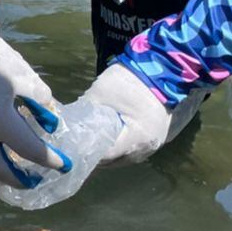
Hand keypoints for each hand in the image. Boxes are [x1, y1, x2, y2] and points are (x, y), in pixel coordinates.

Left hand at [52, 62, 199, 166]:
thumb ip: (85, 110)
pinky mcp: (154, 139)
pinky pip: (131, 150)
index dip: (85, 153)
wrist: (164, 69)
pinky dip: (116, 149)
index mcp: (136, 138)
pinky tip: (102, 142)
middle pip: (113, 161)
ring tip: (84, 148)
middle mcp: (147, 148)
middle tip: (72, 150)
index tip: (68, 151)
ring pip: (122, 158)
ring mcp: (153, 146)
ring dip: (105, 154)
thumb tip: (68, 122)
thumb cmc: (132, 80)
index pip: (104, 155)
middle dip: (92, 156)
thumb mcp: (102, 92)